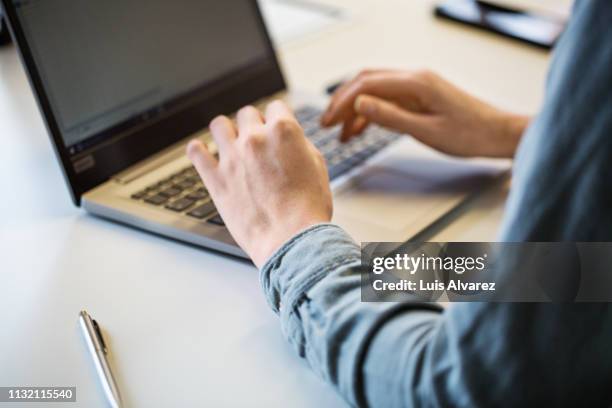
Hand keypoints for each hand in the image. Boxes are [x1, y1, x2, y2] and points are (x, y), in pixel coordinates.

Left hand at [187, 101, 332, 267]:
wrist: (291, 239)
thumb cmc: (307, 209)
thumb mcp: (317, 167)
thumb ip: (299, 145)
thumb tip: (290, 138)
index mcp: (283, 131)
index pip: (275, 107)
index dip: (277, 118)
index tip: (274, 128)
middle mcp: (255, 139)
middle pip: (246, 113)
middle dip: (253, 125)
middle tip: (257, 141)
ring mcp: (232, 157)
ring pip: (218, 124)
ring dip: (225, 131)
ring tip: (230, 143)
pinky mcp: (215, 179)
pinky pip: (196, 152)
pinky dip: (198, 150)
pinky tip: (203, 153)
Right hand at [322, 69, 529, 157]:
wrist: (497, 134)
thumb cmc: (470, 134)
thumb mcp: (426, 130)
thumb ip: (391, 116)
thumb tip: (359, 104)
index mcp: (416, 83)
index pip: (367, 84)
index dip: (342, 101)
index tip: (327, 119)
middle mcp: (414, 79)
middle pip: (367, 82)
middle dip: (343, 102)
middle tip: (326, 123)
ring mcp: (417, 87)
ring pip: (376, 92)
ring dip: (355, 110)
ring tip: (341, 134)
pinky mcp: (420, 97)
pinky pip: (388, 101)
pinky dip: (371, 114)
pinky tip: (361, 130)